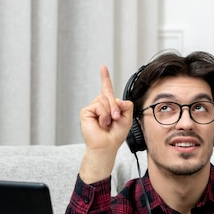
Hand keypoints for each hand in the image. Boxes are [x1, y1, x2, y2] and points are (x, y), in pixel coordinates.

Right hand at [78, 65, 133, 182]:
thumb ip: (126, 106)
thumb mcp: (127, 118)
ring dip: (110, 111)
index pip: (106, 89)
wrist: (106, 146)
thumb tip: (119, 100)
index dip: (105, 78)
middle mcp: (100, 105)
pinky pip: (98, 106)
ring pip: (104, 100)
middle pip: (109, 95)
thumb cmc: (115, 135)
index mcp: (109, 106)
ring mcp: (93, 108)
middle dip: (115, 106)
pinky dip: (103, 115)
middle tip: (116, 118)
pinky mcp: (86, 111)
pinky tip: (101, 123)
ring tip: (108, 123)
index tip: (103, 67)